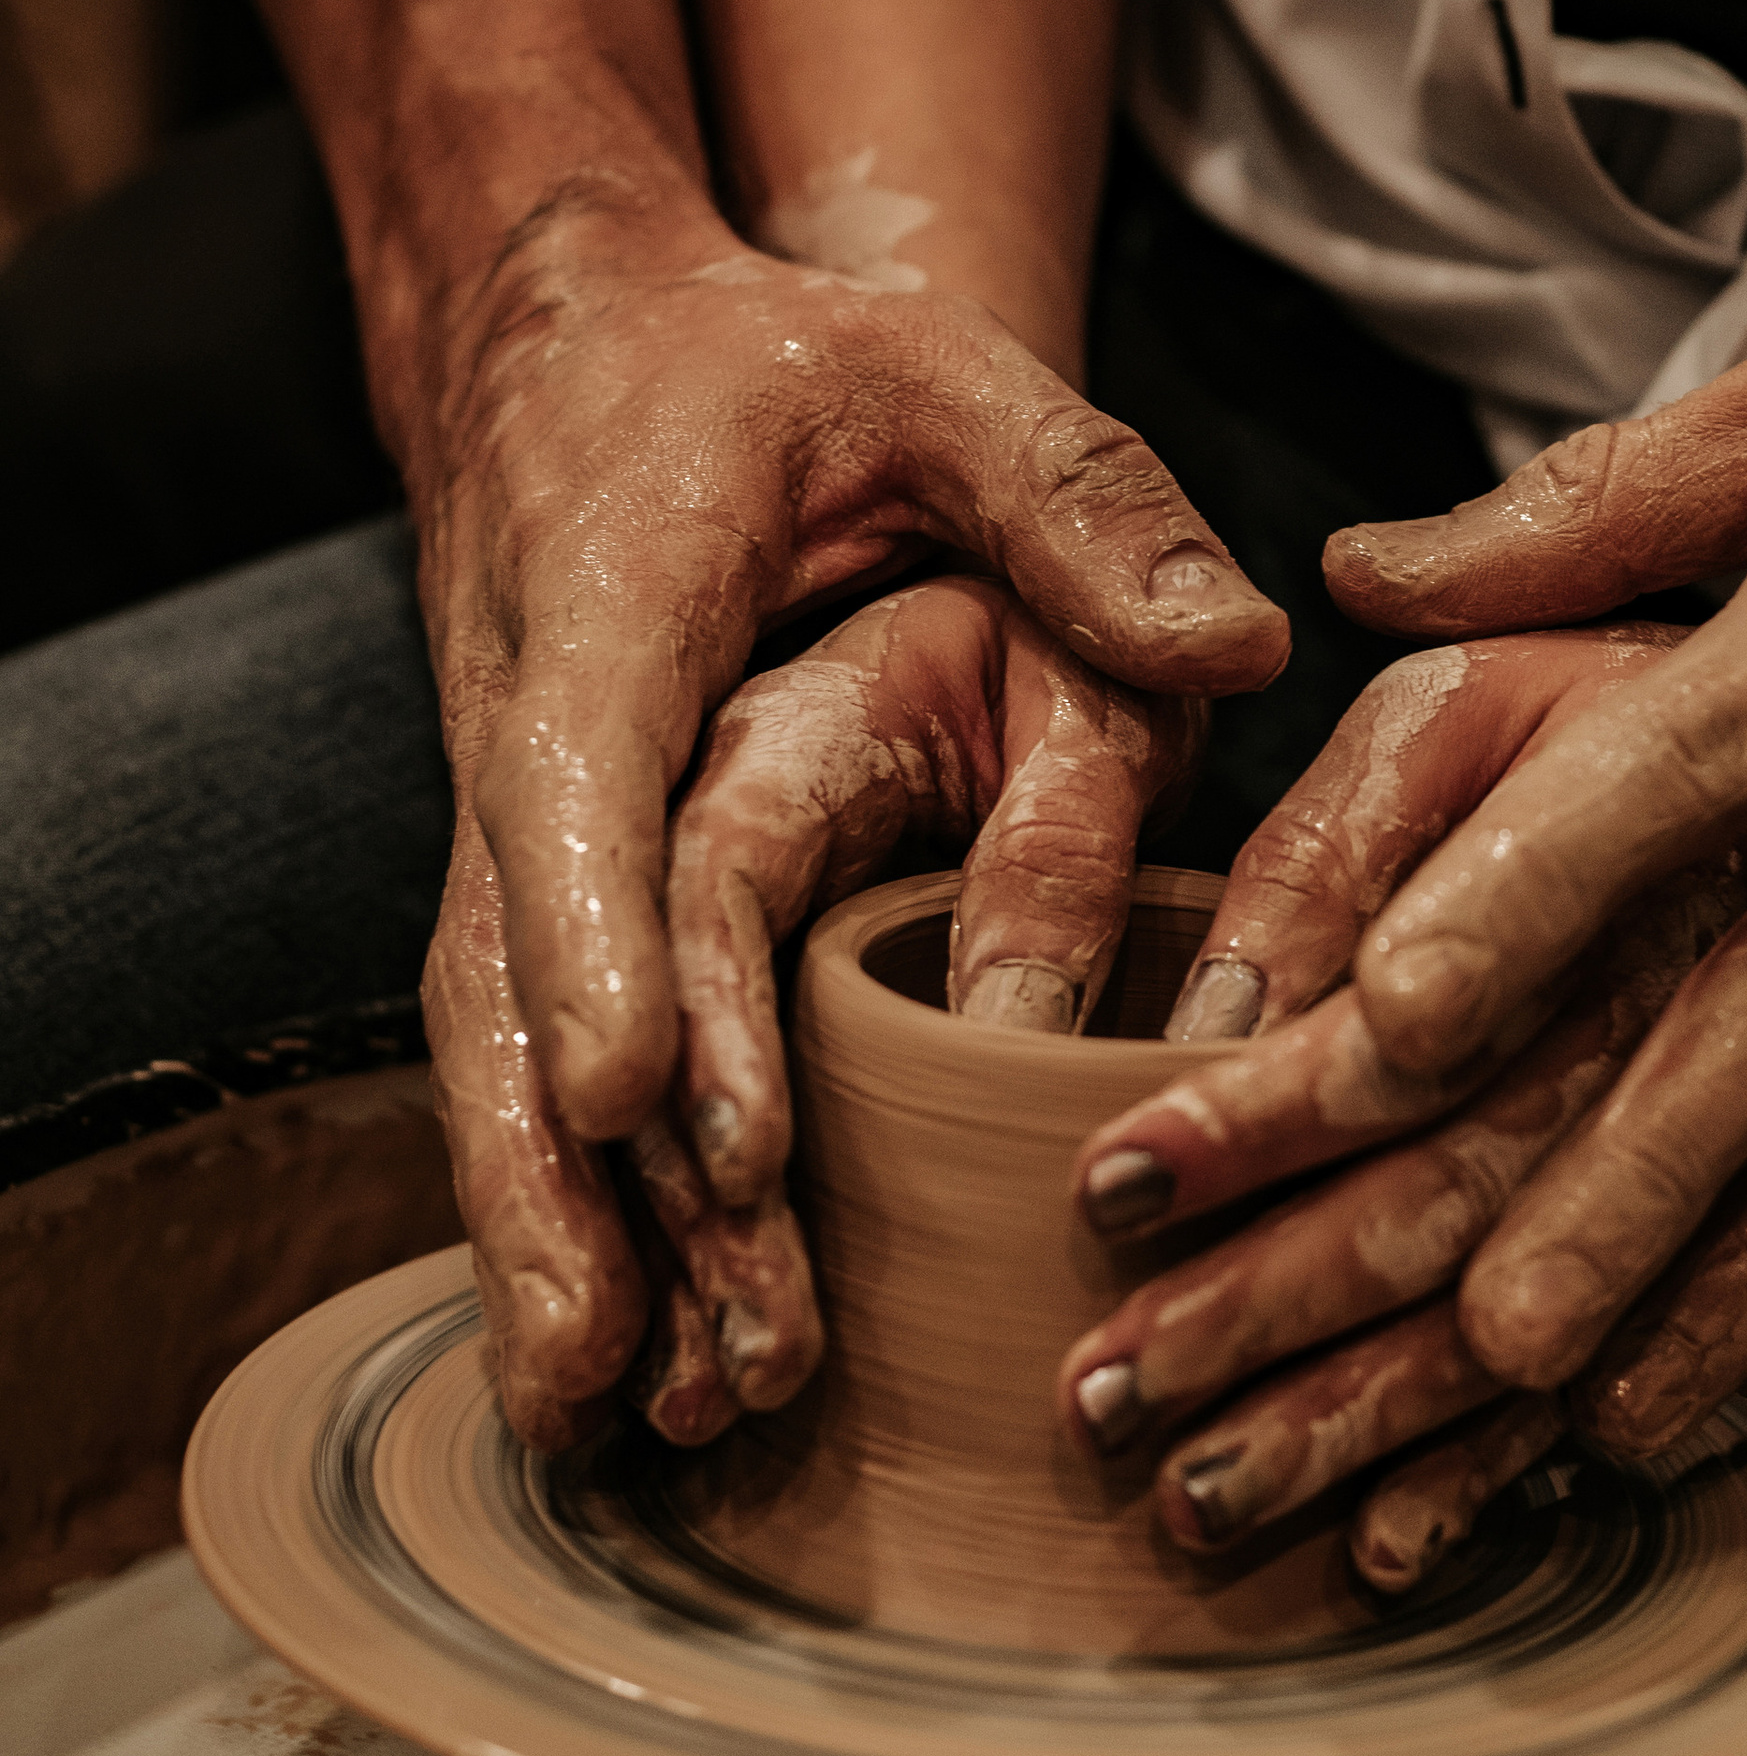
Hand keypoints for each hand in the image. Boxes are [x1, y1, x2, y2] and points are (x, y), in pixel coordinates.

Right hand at [418, 202, 1284, 1443]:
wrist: (573, 342)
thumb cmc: (774, 364)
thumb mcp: (942, 378)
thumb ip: (1086, 502)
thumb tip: (1246, 643)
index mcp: (619, 600)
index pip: (591, 782)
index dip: (613, 951)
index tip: (652, 1108)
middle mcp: (528, 731)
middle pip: (509, 970)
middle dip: (564, 1174)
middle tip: (635, 1355)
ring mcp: (508, 820)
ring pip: (490, 1044)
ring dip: (541, 1233)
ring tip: (599, 1413)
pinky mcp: (530, 887)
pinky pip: (518, 1058)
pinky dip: (549, 1207)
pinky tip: (600, 1364)